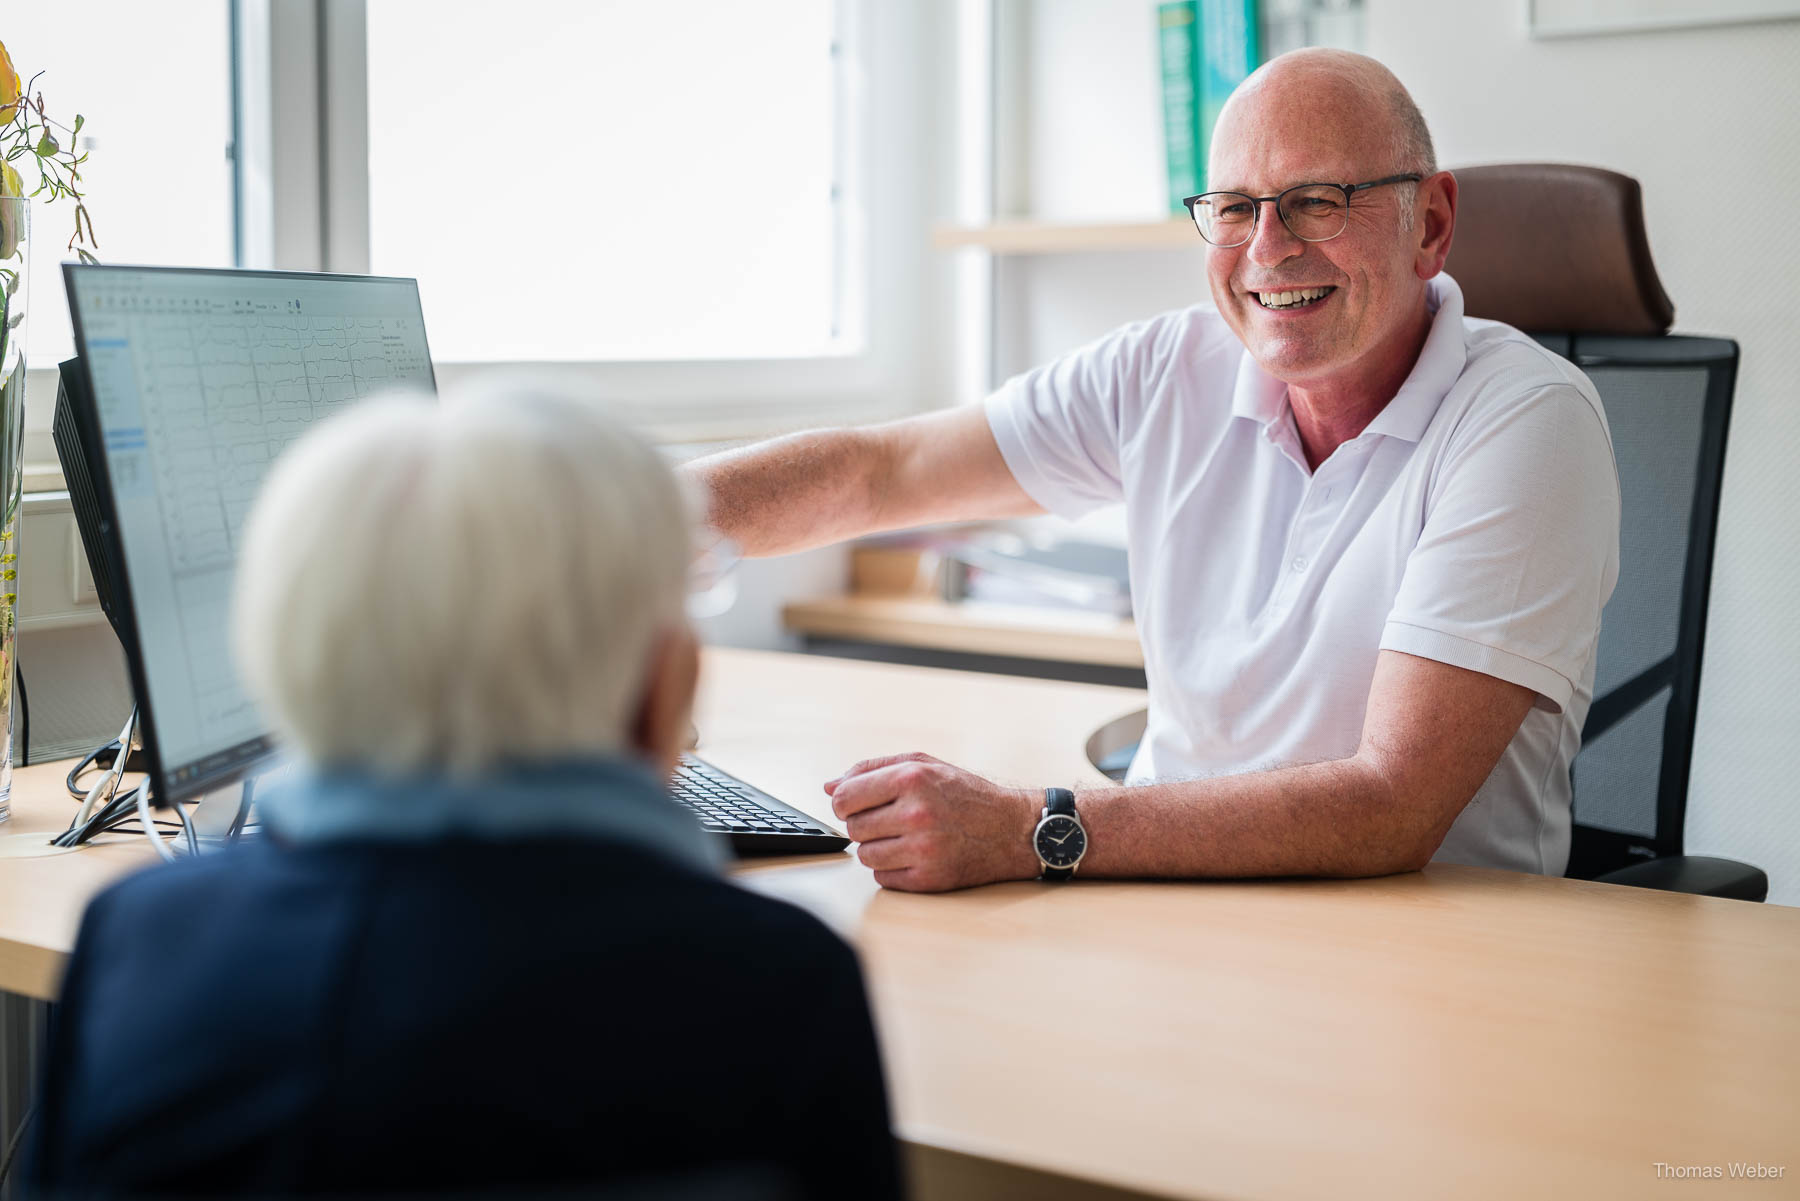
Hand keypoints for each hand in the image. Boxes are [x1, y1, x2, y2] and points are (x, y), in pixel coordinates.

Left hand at [823, 752, 1039, 891]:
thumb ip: (872, 770)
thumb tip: (829, 786)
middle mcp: (916, 814)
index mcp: (911, 779)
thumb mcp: (923, 765)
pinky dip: (892, 868)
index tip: (858, 806)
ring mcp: (923, 849)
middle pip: (853, 828)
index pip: (844, 798)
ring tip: (903, 837)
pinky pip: (882, 877)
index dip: (845, 803)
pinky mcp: (929, 878)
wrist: (1012, 830)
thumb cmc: (965, 794)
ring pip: (865, 855)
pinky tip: (914, 855)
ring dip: (877, 848)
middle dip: (865, 825)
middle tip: (890, 820)